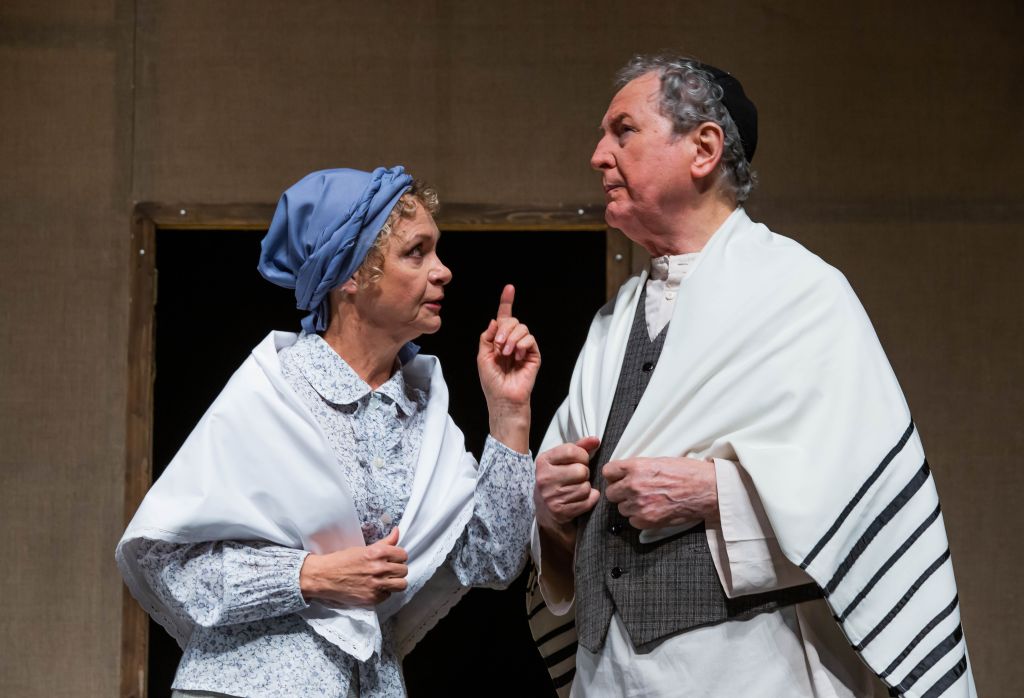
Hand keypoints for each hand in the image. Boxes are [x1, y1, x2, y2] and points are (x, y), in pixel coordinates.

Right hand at [299, 527, 407, 606]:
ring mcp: (376, 585)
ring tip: (386, 580)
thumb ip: (384, 542)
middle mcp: (379, 568)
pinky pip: (388, 595)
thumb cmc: (342, 561)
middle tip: (388, 570)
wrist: (324, 576)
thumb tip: (397, 531)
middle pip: (404, 570)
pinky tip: (374, 588)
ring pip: (401, 585)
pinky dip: (383, 592)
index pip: (403, 555)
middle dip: (397, 569)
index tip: (393, 559)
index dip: (399, 557)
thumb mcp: (363, 548)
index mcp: (378, 553)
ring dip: (395, 582)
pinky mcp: (372, 598)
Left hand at [478, 284, 540, 408]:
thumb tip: (496, 320)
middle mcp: (512, 342)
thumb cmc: (492, 382)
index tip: (509, 288)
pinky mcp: (534, 355)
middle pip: (513, 321)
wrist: (503, 397)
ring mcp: (524, 348)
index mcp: (499, 341)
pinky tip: (517, 356)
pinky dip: (522, 344)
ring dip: (511, 338)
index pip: (504, 318)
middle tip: (499, 345)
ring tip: (507, 353)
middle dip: (504, 329)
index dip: (506, 302)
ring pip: (522, 328)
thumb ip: (487, 337)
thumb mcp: (482, 356)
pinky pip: (530, 339)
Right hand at [535, 436, 601, 532]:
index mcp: (544, 461)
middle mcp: (544, 478)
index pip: (571, 451)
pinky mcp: (560, 511)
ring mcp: (551, 496)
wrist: (544, 507)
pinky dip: (589, 500)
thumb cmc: (556, 478)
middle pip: (581, 471)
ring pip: (585, 487)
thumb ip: (579, 447)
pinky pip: (587, 502)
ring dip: (586, 487)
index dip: (583, 455)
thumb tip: (596, 440)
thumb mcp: (562, 459)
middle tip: (578, 476)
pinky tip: (580, 498)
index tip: (581, 460)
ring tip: (577, 487)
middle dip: (584, 473)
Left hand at [603, 457, 718, 528]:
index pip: (608, 471)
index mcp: (636, 467)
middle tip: (634, 492)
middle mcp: (634, 485)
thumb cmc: (688, 473)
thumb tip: (624, 473)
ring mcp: (640, 504)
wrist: (707, 489)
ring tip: (647, 501)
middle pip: (611, 493)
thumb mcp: (659, 461)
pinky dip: (640, 518)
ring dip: (631, 506)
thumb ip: (638, 468)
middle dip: (620, 493)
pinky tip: (652, 510)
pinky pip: (632, 521)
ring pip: (621, 509)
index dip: (614, 476)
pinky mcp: (648, 520)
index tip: (618, 478)